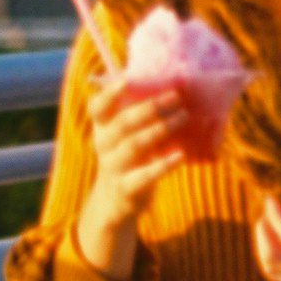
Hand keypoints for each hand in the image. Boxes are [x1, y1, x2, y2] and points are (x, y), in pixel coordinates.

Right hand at [79, 76, 186, 232]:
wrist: (113, 200)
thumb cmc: (128, 154)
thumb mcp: (127, 134)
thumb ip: (141, 111)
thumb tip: (177, 82)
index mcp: (103, 127)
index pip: (97, 108)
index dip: (109, 94)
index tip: (126, 80)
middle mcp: (104, 145)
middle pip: (122, 123)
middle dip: (149, 108)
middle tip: (175, 96)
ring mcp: (114, 167)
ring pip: (134, 145)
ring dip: (160, 129)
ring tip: (183, 117)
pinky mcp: (127, 188)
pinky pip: (144, 176)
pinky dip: (163, 165)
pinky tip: (181, 154)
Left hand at [254, 177, 280, 280]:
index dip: (277, 218)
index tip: (271, 198)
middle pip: (275, 257)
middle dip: (264, 232)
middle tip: (268, 209)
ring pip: (272, 268)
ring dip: (263, 244)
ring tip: (269, 221)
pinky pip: (279, 273)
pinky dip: (270, 255)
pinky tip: (276, 237)